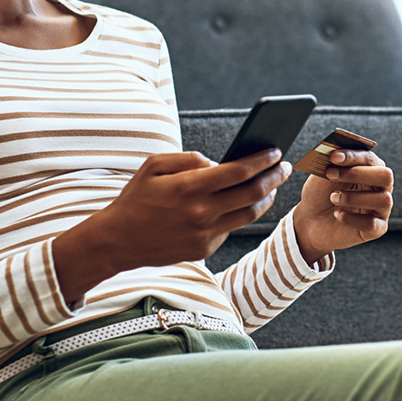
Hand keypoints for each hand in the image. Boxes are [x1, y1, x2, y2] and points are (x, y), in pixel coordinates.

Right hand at [52, 148, 292, 302]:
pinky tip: (240, 203)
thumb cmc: (136, 197)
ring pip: (249, 215)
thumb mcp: (154, 165)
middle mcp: (201, 212)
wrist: (118, 240)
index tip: (275, 150)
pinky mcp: (204, 250)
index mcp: (189, 186)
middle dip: (274, 178)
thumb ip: (187, 158)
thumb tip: (217, 163)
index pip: (239, 171)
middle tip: (283, 167)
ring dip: (266, 198)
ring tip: (271, 186)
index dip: (262, 160)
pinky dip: (238, 214)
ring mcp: (205, 234)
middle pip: (253, 194)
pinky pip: (229, 229)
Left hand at [294, 149, 393, 264]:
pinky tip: (337, 214)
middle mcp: (379, 188)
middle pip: (385, 176)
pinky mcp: (376, 229)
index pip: (370, 158)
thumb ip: (329, 163)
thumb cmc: (320, 194)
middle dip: (357, 173)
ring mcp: (380, 209)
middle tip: (331, 174)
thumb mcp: (321, 175)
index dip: (353, 156)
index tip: (333, 157)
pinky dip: (352, 218)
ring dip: (353, 197)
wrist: (310, 220)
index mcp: (368, 170)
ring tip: (333, 198)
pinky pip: (373, 224)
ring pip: (383, 200)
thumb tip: (334, 152)